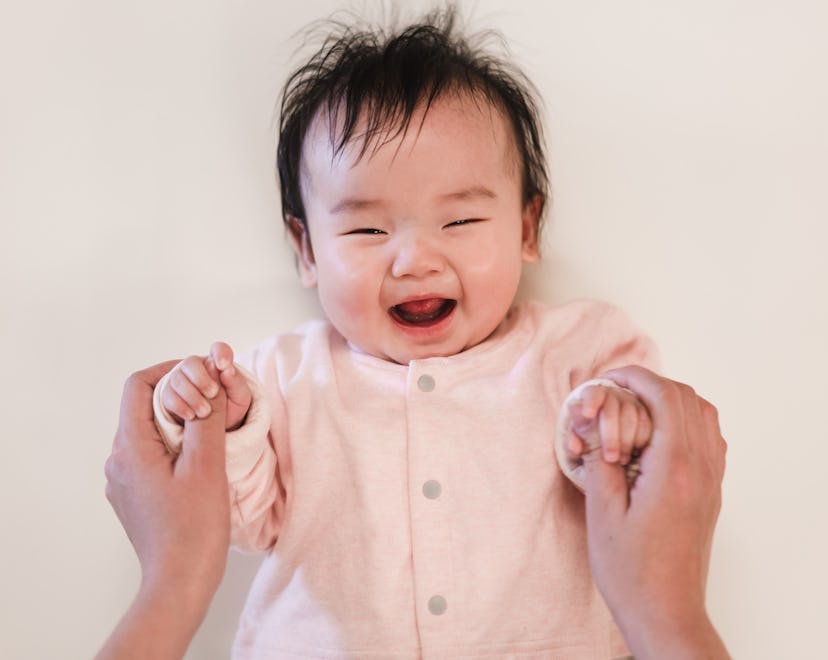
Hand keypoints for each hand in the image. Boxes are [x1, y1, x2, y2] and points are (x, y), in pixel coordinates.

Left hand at [98, 360, 230, 658]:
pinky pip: (152, 456)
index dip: (169, 370)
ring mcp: (125, 480)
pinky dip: (176, 446)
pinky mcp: (135, 496)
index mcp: (130, 448)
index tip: (200, 373)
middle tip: (213, 401)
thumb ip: (208, 418)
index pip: (138, 386)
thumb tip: (211, 383)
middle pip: (143, 408)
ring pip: (150, 432)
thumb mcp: (207, 465)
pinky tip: (201, 461)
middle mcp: (119, 461)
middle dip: (180, 397)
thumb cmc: (193, 529)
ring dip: (180, 423)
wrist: (179, 582)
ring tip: (212, 431)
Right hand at [161, 342, 251, 430]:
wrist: (216, 429)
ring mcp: (180, 380)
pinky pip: (168, 395)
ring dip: (191, 395)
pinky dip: (180, 406)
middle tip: (213, 393)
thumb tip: (226, 369)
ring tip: (205, 412)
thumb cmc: (230, 409)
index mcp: (217, 365)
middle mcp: (196, 368)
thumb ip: (235, 383)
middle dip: (201, 378)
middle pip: (190, 362)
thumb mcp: (239, 398)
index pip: (218, 349)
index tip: (224, 365)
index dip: (220, 353)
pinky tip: (191, 416)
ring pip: (177, 379)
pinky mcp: (169, 395)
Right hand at [581, 366, 728, 658]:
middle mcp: (700, 469)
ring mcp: (711, 480)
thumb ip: (599, 462)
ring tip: (637, 406)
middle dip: (651, 383)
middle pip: (688, 398)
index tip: (611, 378)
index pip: (665, 398)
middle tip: (618, 388)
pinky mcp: (712, 492)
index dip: (636, 377)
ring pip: (704, 415)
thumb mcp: (602, 513)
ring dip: (672, 399)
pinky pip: (710, 438)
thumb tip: (594, 426)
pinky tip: (658, 435)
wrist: (665, 610)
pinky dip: (687, 420)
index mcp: (673, 469)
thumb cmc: (631, 570)